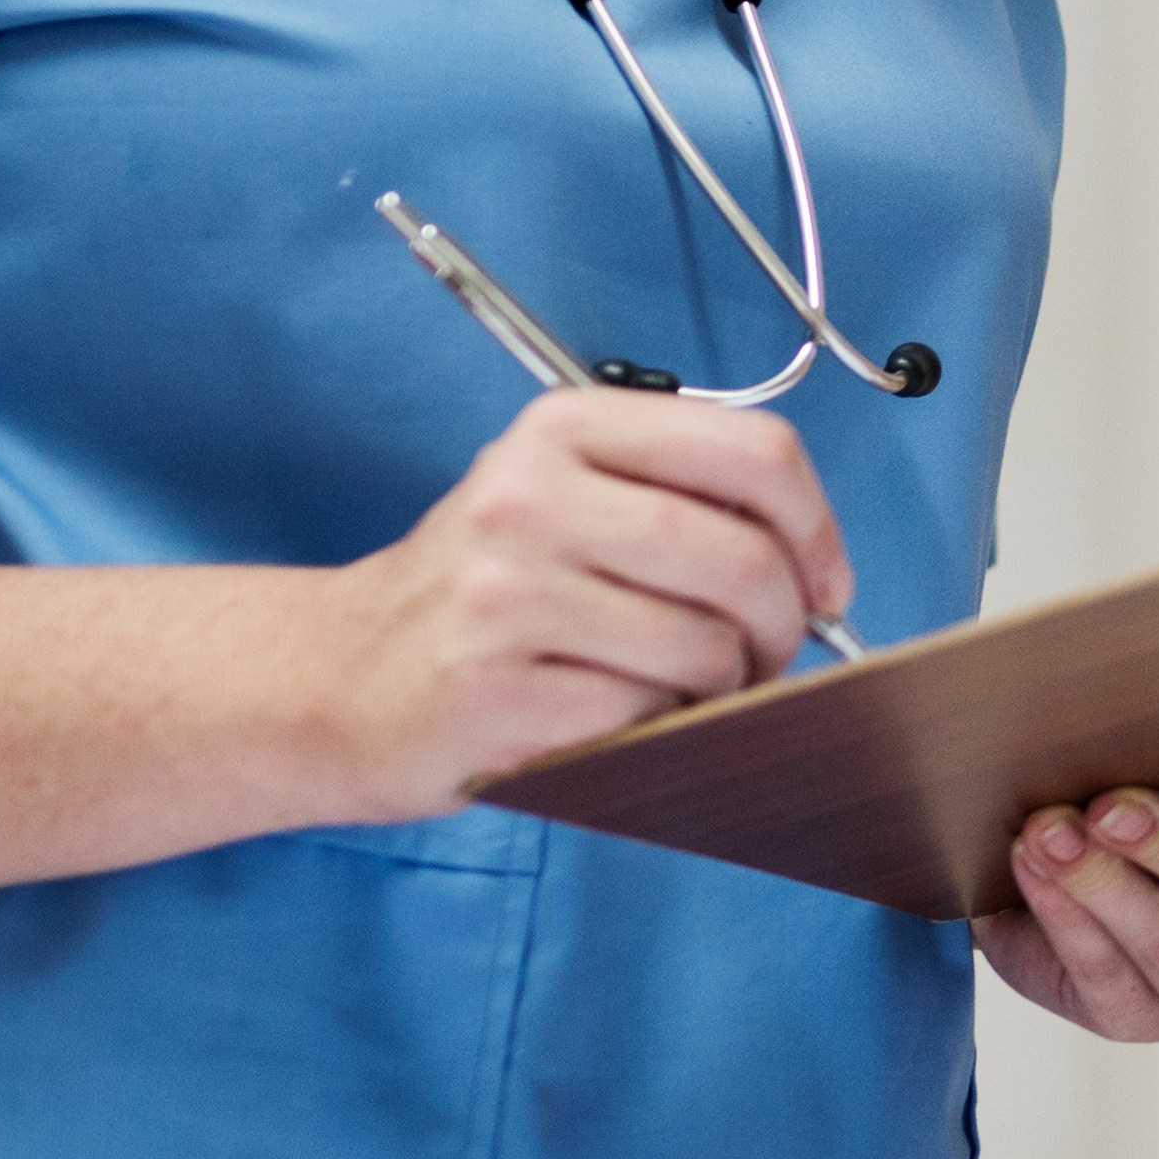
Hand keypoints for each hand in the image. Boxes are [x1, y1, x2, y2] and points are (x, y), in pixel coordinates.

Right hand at [307, 389, 850, 814]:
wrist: (334, 680)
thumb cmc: (481, 595)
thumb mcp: (562, 501)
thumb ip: (676, 500)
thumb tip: (816, 567)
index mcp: (564, 429)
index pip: (755, 452)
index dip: (817, 528)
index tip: (824, 584)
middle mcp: (528, 497)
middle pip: (741, 558)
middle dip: (784, 625)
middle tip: (768, 657)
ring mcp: (503, 595)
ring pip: (700, 646)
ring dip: (725, 687)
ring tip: (692, 691)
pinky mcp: (491, 691)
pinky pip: (640, 714)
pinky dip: (659, 729)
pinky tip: (623, 721)